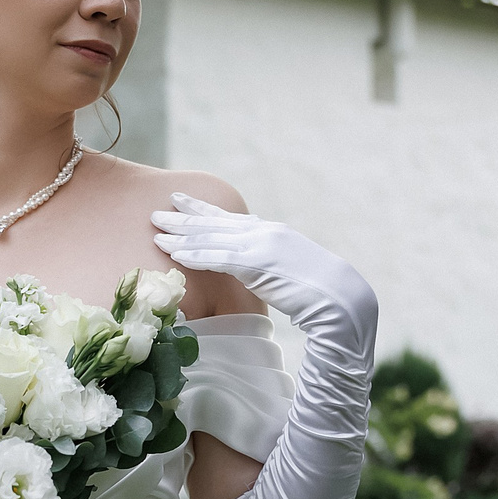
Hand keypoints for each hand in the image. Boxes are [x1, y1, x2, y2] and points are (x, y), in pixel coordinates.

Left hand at [149, 192, 377, 354]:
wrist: (340, 297)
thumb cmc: (320, 293)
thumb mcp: (290, 272)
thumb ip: (270, 267)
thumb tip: (256, 274)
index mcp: (272, 232)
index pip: (230, 218)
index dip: (204, 210)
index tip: (182, 201)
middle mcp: (264, 232)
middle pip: (215, 222)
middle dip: (184, 216)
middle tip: (158, 210)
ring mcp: (260, 245)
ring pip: (211, 237)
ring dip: (181, 235)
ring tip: (156, 231)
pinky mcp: (256, 264)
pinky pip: (217, 257)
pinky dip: (194, 254)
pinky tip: (175, 254)